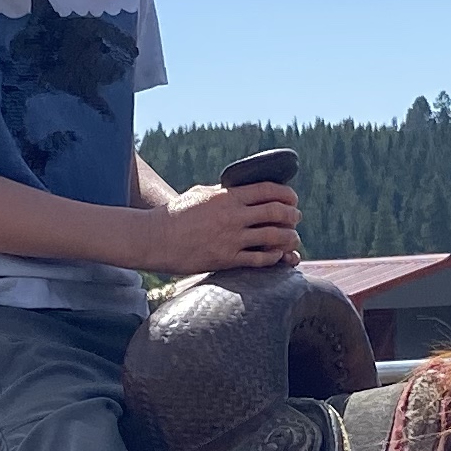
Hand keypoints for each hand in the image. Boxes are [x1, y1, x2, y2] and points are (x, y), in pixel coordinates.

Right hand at [150, 180, 299, 272]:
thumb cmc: (175, 215)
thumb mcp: (200, 195)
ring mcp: (230, 239)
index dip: (286, 194)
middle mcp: (233, 216)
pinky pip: (259, 259)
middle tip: (296, 217)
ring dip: (289, 237)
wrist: (154, 238)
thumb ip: (223, 194)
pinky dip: (273, 256)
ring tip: (293, 238)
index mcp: (227, 197)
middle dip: (292, 215)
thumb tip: (240, 191)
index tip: (292, 198)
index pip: (267, 190)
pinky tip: (277, 255)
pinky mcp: (226, 259)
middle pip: (276, 212)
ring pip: (273, 237)